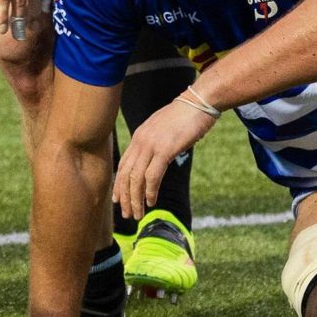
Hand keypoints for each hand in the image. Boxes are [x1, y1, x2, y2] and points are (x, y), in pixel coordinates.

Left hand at [114, 97, 220, 219]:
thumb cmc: (185, 116)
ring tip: (137, 214)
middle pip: (126, 174)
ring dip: (136, 199)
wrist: (198, 102)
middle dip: (125, 197)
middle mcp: (140, 141)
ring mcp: (151, 145)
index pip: (123, 165)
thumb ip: (156, 143)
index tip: (118, 199)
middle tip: (127, 214)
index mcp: (139, 136)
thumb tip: (156, 158)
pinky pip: (152, 176)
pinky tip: (151, 202)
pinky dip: (150, 191)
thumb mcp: (164, 129)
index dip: (119, 184)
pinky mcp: (165, 149)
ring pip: (136, 178)